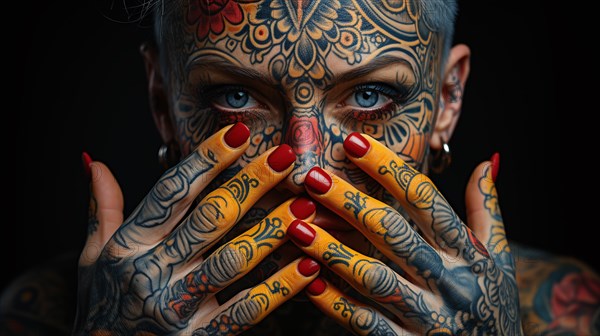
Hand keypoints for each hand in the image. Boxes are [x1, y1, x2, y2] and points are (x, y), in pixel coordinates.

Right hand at [74, 123, 320, 334]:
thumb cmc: (102, 306)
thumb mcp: (92, 256)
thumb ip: (101, 208)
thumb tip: (94, 160)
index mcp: (130, 246)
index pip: (172, 193)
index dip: (206, 160)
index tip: (238, 133)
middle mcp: (153, 273)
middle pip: (209, 219)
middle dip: (250, 184)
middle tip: (284, 156)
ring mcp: (178, 309)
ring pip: (232, 262)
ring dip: (272, 230)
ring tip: (305, 204)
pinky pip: (246, 312)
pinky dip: (280, 289)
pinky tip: (309, 265)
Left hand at [288, 132, 521, 334]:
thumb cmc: (495, 307)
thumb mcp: (500, 259)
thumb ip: (488, 210)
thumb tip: (488, 161)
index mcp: (470, 254)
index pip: (426, 200)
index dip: (389, 169)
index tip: (353, 143)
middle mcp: (450, 283)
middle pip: (394, 234)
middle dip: (350, 202)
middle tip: (313, 177)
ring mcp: (430, 319)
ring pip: (375, 278)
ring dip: (333, 251)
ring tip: (298, 225)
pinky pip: (368, 325)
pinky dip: (337, 304)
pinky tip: (308, 281)